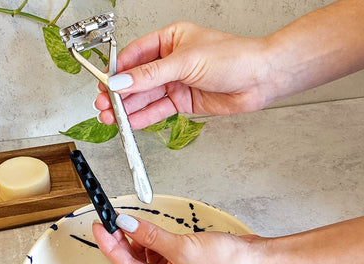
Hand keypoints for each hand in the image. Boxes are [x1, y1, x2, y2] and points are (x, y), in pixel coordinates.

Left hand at [92, 213, 363, 263]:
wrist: (256, 261)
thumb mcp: (182, 247)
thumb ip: (150, 235)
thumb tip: (125, 224)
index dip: (110, 246)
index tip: (99, 228)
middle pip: (134, 262)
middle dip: (122, 241)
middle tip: (111, 220)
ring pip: (146, 256)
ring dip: (137, 238)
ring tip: (128, 221)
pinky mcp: (184, 262)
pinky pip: (160, 251)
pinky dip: (152, 238)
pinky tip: (147, 228)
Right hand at [95, 0, 363, 129]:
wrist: (260, 79)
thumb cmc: (233, 57)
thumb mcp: (186, 61)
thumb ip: (151, 75)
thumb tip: (122, 82)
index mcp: (170, 40)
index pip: (136, 55)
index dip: (118, 71)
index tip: (104, 84)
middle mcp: (172, 62)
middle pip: (139, 79)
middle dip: (120, 93)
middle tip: (104, 106)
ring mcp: (178, 82)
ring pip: (147, 96)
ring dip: (129, 108)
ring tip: (112, 118)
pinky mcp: (185, 101)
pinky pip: (160, 110)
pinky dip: (146, 117)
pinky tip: (132, 122)